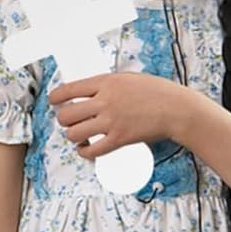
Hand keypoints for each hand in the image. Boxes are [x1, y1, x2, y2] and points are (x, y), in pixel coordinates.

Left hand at [48, 72, 195, 158]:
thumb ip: (106, 84)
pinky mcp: (119, 139)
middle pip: (66, 115)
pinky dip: (84, 152)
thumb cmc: (156, 92)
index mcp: (106, 83)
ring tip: (79, 135)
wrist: (176, 109)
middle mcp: (104, 101)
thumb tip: (87, 91)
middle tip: (69, 121)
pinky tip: (85, 149)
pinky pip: (92, 150)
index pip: (68, 90)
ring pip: (74, 134)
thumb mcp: (128, 78)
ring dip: (73, 136)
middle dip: (64, 120)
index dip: (56, 97)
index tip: (54, 101)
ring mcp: (111, 122)